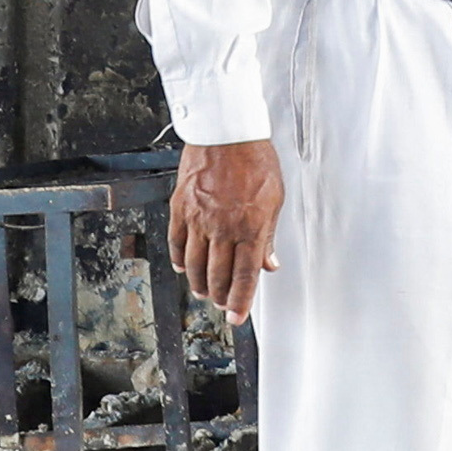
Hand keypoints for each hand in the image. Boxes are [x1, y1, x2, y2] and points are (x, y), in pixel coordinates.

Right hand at [171, 138, 284, 322]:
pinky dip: (180, 259)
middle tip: (221, 305)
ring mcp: (199, 219)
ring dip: (199, 283)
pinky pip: (177, 242)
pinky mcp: (181, 207)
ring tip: (203, 292)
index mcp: (251, 227)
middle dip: (220, 297)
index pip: (245, 275)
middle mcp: (223, 227)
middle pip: (218, 275)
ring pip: (195, 264)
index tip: (237, 317)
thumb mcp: (274, 199)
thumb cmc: (254, 160)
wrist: (226, 132)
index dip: (241, 302)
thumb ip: (269, 235)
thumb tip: (269, 263)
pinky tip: (184, 267)